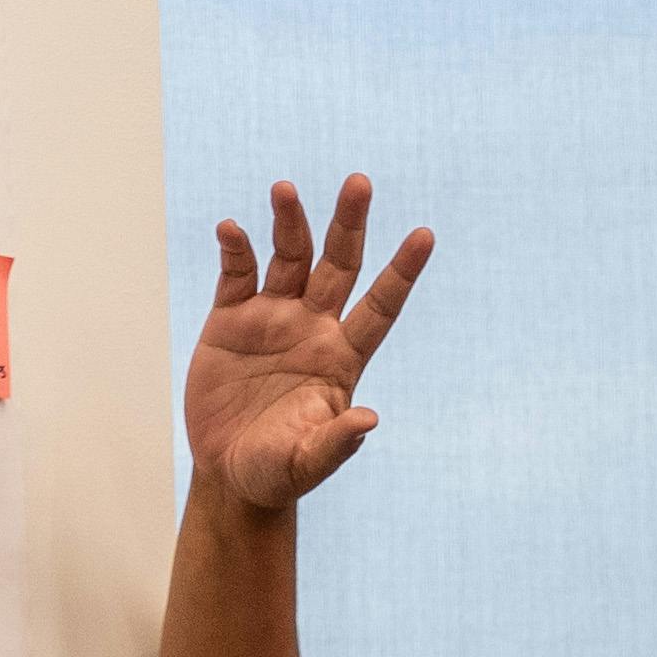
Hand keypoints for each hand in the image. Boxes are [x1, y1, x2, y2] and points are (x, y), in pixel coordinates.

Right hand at [185, 175, 431, 517]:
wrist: (231, 474)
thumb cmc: (278, 472)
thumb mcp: (308, 463)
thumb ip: (336, 443)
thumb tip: (368, 421)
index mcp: (342, 357)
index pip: (380, 306)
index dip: (402, 272)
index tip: (425, 235)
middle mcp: (313, 327)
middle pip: (338, 264)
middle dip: (348, 224)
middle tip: (359, 182)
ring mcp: (272, 318)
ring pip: (288, 256)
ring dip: (289, 222)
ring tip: (284, 190)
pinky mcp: (230, 319)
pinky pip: (237, 273)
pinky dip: (235, 249)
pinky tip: (232, 230)